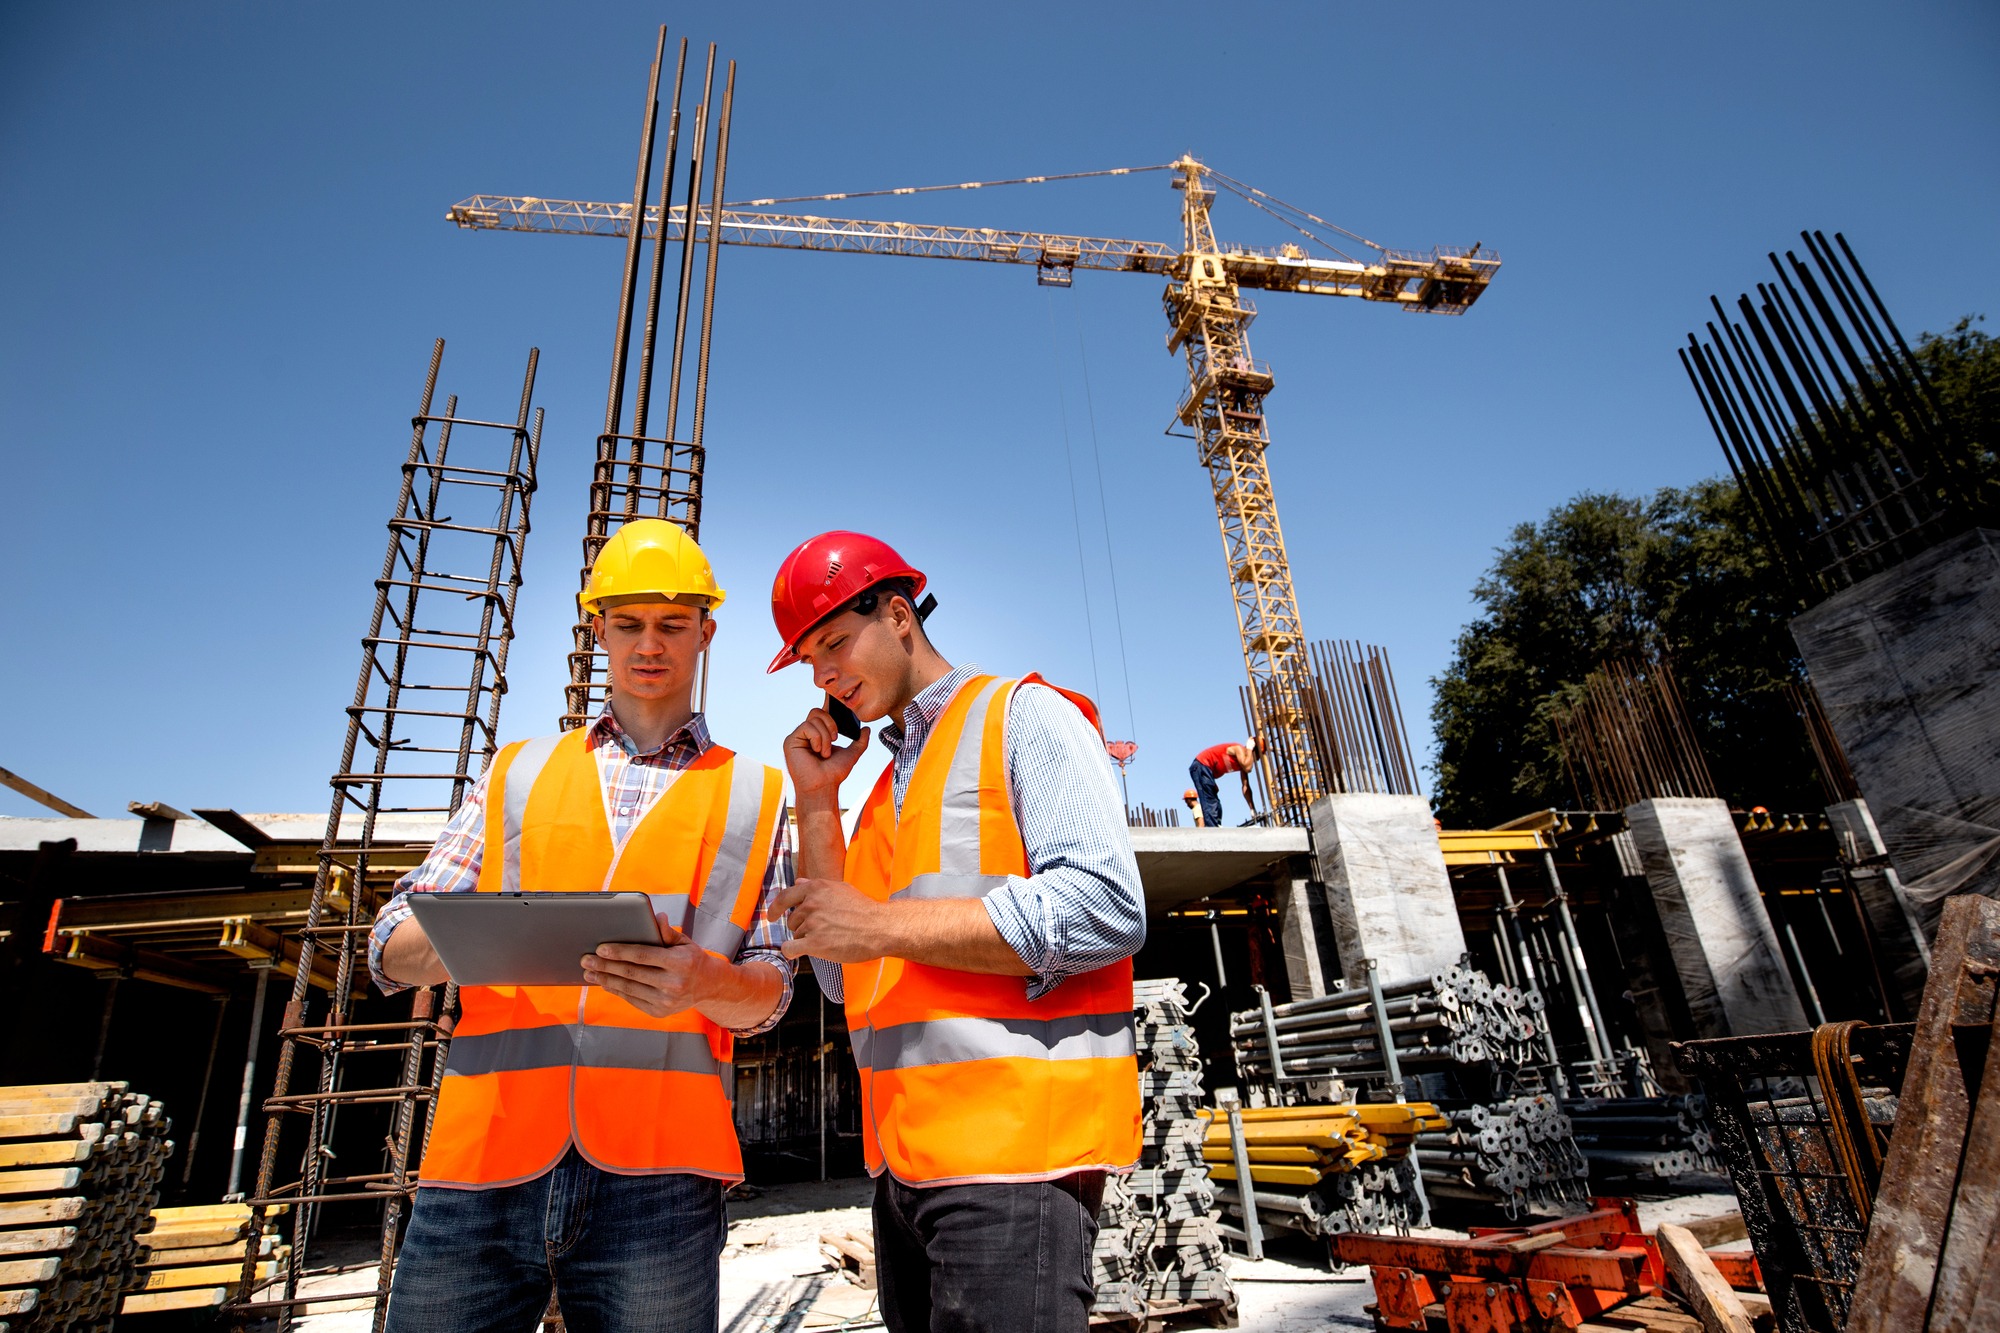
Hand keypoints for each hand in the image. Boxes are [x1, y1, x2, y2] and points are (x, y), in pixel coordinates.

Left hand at [582, 920, 718, 1017]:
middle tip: (586, 960)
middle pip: (631, 973)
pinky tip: (604, 983)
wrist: (708, 986)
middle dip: (605, 966)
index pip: (643, 955)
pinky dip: (616, 991)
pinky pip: (632, 999)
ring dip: (605, 980)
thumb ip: (667, 931)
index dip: (620, 952)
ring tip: (589, 973)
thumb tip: (656, 917)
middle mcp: (673, 984)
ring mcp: (666, 1001)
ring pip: (628, 988)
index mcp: (680, 962)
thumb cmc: (692, 959)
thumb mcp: (684, 942)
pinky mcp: (659, 1012)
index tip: (600, 948)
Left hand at [768, 876, 891, 963]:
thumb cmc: (864, 910)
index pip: (785, 897)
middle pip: (792, 920)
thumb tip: (799, 881)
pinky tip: (798, 953)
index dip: (776, 908)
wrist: (880, 928)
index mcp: (816, 888)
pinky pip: (791, 949)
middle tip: (822, 931)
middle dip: (802, 927)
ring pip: (796, 935)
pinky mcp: (815, 943)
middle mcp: (811, 904)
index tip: (772, 916)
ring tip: (828, 939)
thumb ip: (816, 886)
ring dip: (806, 940)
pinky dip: (791, 952)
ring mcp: (812, 923)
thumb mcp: (841, 889)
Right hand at [784, 708, 870, 802]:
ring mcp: (798, 737)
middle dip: (831, 724)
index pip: (822, 714)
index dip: (830, 712)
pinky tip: (816, 752)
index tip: (839, 722)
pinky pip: (807, 727)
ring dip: (825, 737)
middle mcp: (806, 735)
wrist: (823, 786)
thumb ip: (860, 742)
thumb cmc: (833, 774)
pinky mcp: (791, 741)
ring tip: (825, 753)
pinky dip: (817, 739)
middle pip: (817, 712)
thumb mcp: (851, 754)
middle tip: (835, 740)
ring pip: (814, 719)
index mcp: (817, 735)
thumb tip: (867, 729)